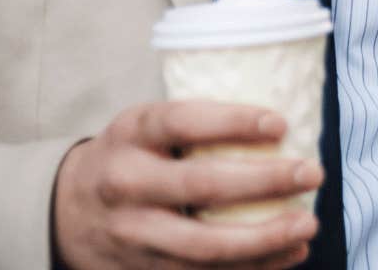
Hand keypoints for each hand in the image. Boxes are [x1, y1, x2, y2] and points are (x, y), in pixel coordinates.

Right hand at [52, 101, 322, 269]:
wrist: (65, 210)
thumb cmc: (130, 156)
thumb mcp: (145, 124)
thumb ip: (196, 122)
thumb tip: (282, 122)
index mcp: (131, 134)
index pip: (182, 122)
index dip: (233, 122)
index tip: (281, 124)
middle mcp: (126, 183)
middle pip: (200, 187)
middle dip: (265, 182)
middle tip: (312, 173)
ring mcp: (132, 234)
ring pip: (203, 245)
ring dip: (264, 239)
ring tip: (307, 225)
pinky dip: (252, 268)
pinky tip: (289, 254)